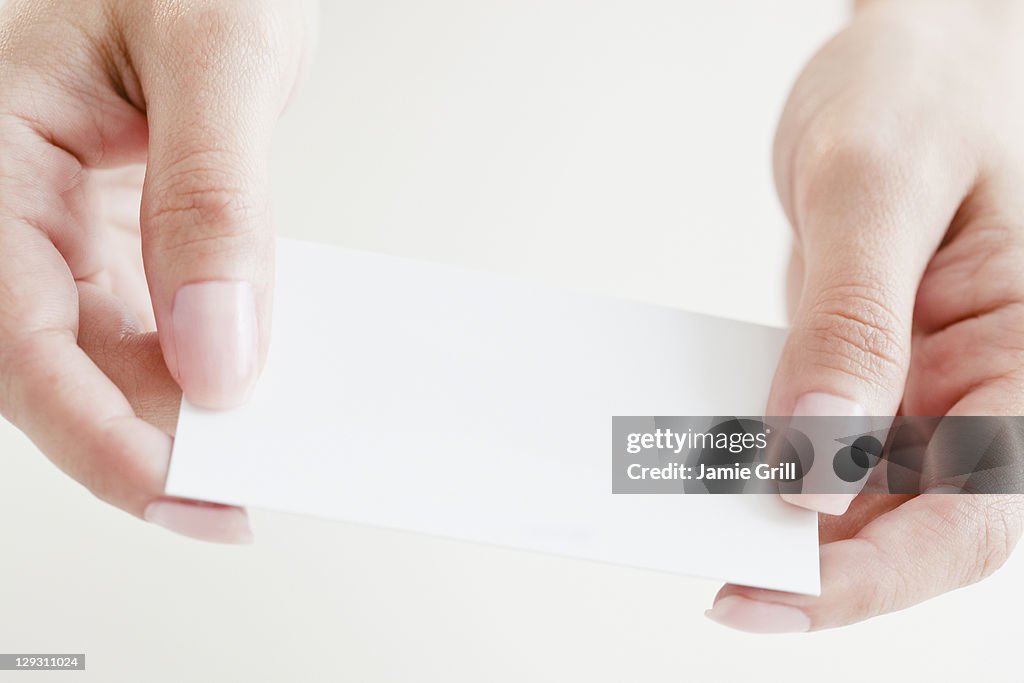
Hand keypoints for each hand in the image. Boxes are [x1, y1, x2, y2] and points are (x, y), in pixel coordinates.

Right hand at [0, 0, 315, 541]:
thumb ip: (213, 200)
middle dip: (141, 446)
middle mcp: (15, 205)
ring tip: (262, 451)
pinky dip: (197, 365)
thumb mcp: (217, 57)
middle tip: (236, 499)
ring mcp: (59, 227)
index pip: (18, 332)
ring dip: (175, 415)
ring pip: (99, 358)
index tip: (176, 488)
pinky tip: (251, 386)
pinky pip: (142, 325)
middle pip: (53, 366)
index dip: (90, 431)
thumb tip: (217, 352)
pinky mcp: (111, 237)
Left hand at [706, 0, 1023, 631]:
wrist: (910, 50)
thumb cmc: (921, 89)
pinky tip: (708, 463)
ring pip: (857, 495)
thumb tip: (811, 458)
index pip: (970, 513)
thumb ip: (851, 321)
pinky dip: (763, 459)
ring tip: (690, 525)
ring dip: (780, 523)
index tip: (768, 591)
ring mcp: (920, 384)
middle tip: (713, 577)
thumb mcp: (876, 188)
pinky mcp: (866, 367)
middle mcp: (980, 388)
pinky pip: (817, 436)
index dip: (873, 577)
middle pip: (912, 525)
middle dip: (815, 568)